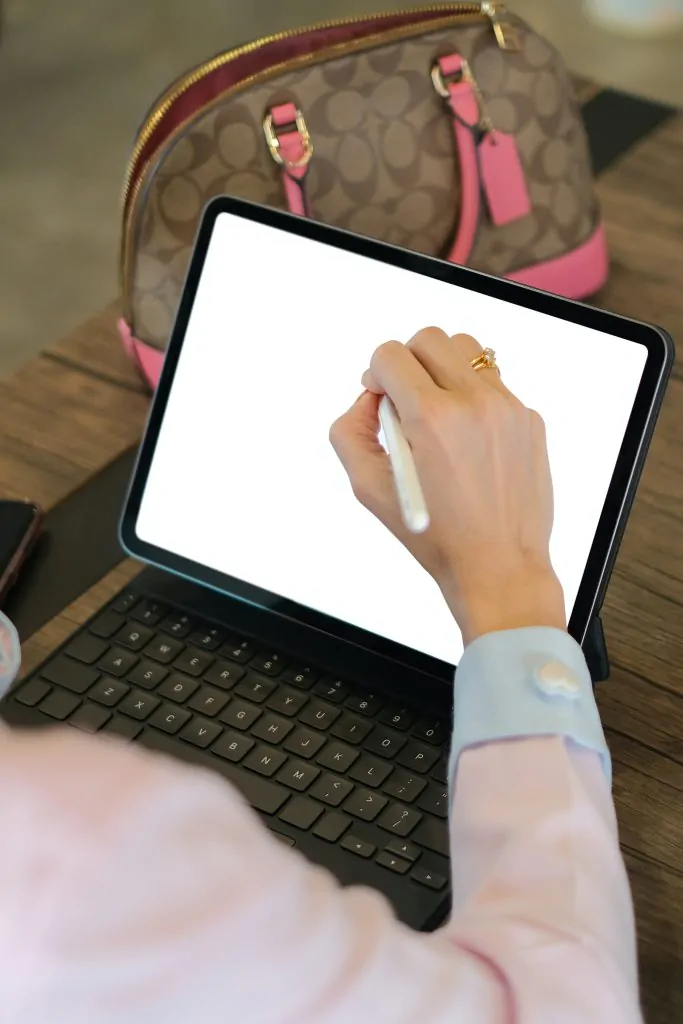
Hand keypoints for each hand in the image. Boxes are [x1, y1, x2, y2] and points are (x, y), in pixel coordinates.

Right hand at [329, 328, 565, 644]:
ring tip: (438, 410)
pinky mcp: (529, 420)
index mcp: (431, 418)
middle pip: (429, 340)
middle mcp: (473, 403)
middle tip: (404, 399)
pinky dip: (474, 397)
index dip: (375, 373)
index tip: (379, 397)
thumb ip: (350, 432)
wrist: (499, 566)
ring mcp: (508, 408)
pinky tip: (468, 438)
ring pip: (468, 351)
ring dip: (443, 369)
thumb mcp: (369, 490)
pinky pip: (495, 383)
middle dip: (407, 362)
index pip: (390, 354)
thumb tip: (367, 398)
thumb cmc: (436, 536)